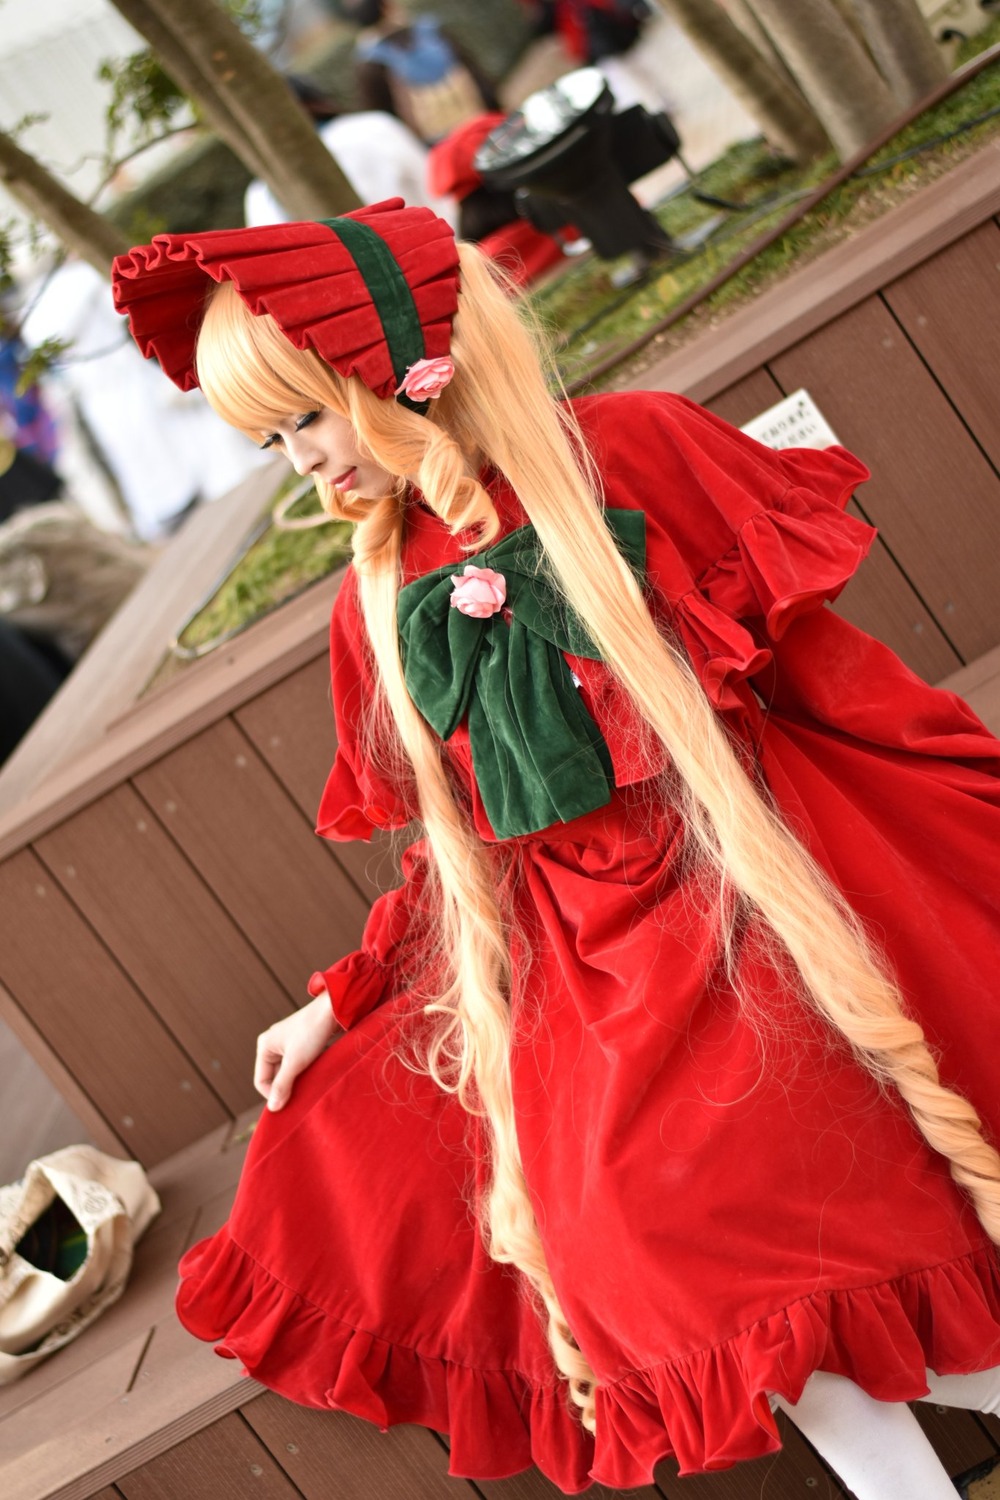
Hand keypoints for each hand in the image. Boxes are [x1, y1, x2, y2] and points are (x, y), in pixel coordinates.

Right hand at [254, 992, 339, 1111]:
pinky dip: (303, 1072)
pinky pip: (296, 1065)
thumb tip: (273, 1108)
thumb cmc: (312, 1033)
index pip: (261, 1081)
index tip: (291, 1103)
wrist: (333, 1009)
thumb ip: (283, 1085)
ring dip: (296, 1081)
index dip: (273, 1095)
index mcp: (264, 1046)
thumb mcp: (295, 1062)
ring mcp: (286, 1043)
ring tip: (309, 1085)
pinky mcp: (300, 1044)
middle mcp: (272, 1044)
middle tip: (302, 1096)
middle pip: (273, 1077)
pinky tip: (314, 1075)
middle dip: (286, 1087)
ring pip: (286, 1072)